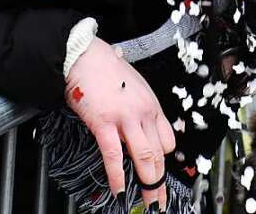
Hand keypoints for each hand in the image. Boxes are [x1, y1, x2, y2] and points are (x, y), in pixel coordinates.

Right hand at [66, 37, 175, 209]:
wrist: (86, 57)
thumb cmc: (108, 72)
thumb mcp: (136, 88)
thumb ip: (142, 110)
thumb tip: (144, 129)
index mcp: (152, 106)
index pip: (169, 140)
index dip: (166, 161)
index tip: (162, 175)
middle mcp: (144, 113)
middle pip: (160, 153)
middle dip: (161, 181)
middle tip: (161, 202)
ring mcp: (125, 118)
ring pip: (143, 156)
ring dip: (148, 183)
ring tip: (148, 203)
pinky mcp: (104, 123)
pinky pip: (114, 155)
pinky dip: (117, 176)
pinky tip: (119, 190)